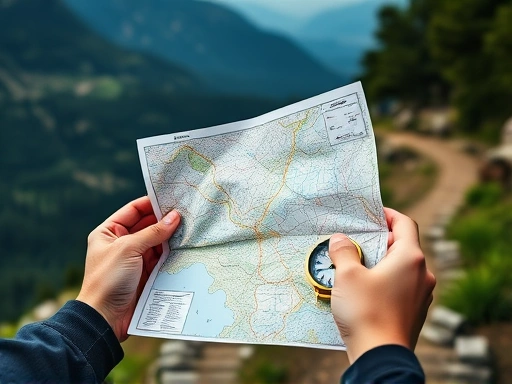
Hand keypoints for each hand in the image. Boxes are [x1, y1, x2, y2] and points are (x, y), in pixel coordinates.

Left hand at [76, 196, 180, 341]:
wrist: (105, 318)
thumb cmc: (108, 278)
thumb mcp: (128, 249)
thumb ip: (153, 232)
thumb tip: (175, 216)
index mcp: (109, 232)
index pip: (133, 210)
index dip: (151, 204)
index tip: (172, 199)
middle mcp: (121, 243)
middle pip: (147, 225)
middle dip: (165, 220)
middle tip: (187, 213)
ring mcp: (134, 259)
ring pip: (157, 242)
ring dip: (171, 237)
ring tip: (190, 229)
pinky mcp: (146, 274)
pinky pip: (162, 258)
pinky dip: (172, 253)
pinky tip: (185, 247)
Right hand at [329, 208, 435, 362]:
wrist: (381, 357)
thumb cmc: (366, 311)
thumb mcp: (347, 276)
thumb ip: (343, 252)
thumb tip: (340, 239)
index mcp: (410, 258)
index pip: (405, 224)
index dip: (388, 215)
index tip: (373, 214)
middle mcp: (422, 274)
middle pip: (403, 246)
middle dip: (379, 241)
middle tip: (356, 241)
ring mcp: (421, 295)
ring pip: (402, 268)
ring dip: (381, 263)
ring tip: (357, 267)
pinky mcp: (415, 311)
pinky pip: (401, 287)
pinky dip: (386, 281)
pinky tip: (365, 290)